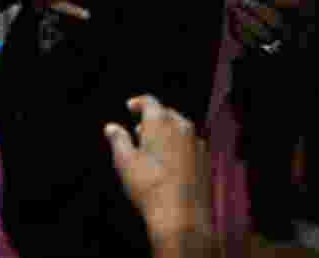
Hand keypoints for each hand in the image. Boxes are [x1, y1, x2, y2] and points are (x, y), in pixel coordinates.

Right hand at [106, 96, 214, 247]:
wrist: (183, 218)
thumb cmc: (149, 186)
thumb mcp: (125, 162)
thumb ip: (118, 139)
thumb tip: (111, 127)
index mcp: (161, 122)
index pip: (150, 101)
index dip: (138, 102)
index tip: (130, 107)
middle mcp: (183, 128)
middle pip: (167, 114)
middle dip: (152, 119)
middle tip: (139, 130)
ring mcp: (198, 144)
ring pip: (181, 130)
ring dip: (167, 133)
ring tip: (154, 148)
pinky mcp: (206, 161)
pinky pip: (191, 145)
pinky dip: (179, 147)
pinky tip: (171, 164)